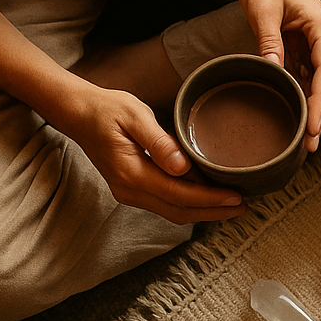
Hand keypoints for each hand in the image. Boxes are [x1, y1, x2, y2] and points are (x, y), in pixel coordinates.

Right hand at [55, 85, 246, 223]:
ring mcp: (129, 193)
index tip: (237, 198)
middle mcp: (129, 191)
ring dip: (204, 211)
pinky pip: (166, 204)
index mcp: (131, 173)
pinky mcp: (133, 190)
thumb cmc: (106, 108)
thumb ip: (158, 141)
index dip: (211, 200)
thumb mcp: (133, 114)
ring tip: (232, 205)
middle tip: (243, 207)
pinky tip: (208, 196)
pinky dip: (190, 204)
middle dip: (214, 212)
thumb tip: (182, 167)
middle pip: (181, 212)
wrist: (76, 112)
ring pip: (174, 212)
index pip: (180, 195)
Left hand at [234, 0, 320, 151]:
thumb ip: (269, 43)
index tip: (313, 129)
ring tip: (304, 137)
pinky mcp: (304, 44)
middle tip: (310, 145)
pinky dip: (304, 95)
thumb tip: (274, 74)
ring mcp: (316, 41)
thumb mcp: (262, 8)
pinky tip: (296, 113)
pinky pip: (308, 75)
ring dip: (315, 108)